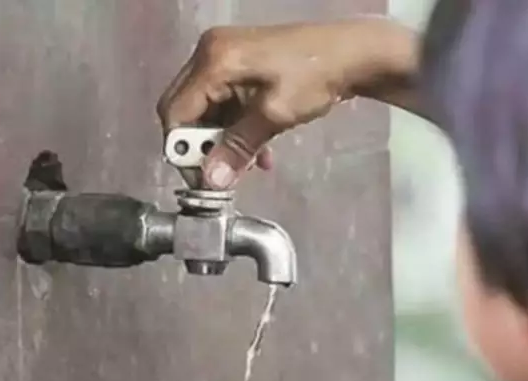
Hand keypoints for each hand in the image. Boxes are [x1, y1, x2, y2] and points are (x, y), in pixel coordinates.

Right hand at [157, 18, 419, 188]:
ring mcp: (225, 57)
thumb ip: (238, 147)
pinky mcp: (240, 66)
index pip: (176, 111)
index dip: (183, 149)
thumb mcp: (274, 116)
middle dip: (203, 146)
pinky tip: (258, 151)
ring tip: (247, 165)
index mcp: (213, 60)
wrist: (351, 53)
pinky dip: (236, 128)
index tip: (203, 178)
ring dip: (223, 141)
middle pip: (186, 110)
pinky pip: (225, 103)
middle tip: (223, 174)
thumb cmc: (316, 76)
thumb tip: (212, 180)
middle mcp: (210, 54)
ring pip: (207, 111)